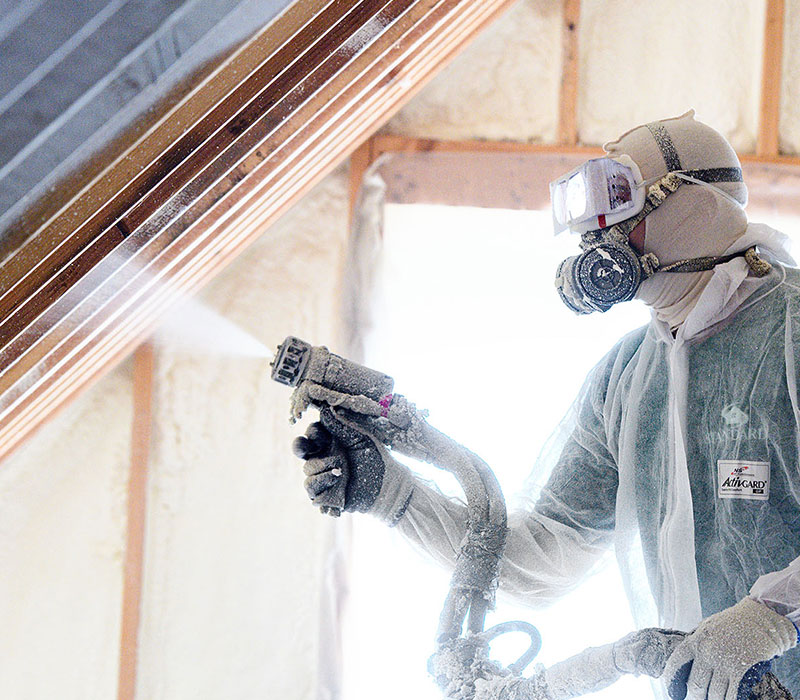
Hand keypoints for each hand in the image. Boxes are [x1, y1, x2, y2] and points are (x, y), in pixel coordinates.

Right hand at [293, 407, 386, 514]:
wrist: (386, 484)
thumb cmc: (376, 458)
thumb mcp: (359, 438)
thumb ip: (341, 426)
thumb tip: (325, 409)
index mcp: (331, 442)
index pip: (313, 433)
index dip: (313, 432)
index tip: (322, 434)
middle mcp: (324, 457)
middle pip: (301, 449)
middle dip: (299, 445)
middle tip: (305, 445)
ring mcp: (322, 475)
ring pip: (307, 468)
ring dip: (321, 465)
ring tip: (340, 468)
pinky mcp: (323, 493)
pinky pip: (311, 486)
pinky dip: (322, 480)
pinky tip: (337, 478)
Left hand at [663, 598, 797, 699]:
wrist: (761, 618)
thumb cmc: (735, 623)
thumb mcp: (708, 628)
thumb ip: (697, 643)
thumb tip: (688, 664)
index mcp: (696, 639)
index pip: (677, 663)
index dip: (671, 679)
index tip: (673, 691)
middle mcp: (707, 651)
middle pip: (696, 684)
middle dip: (697, 695)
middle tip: (701, 698)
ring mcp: (724, 661)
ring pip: (714, 694)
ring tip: (716, 699)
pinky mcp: (741, 670)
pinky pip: (732, 695)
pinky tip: (730, 699)